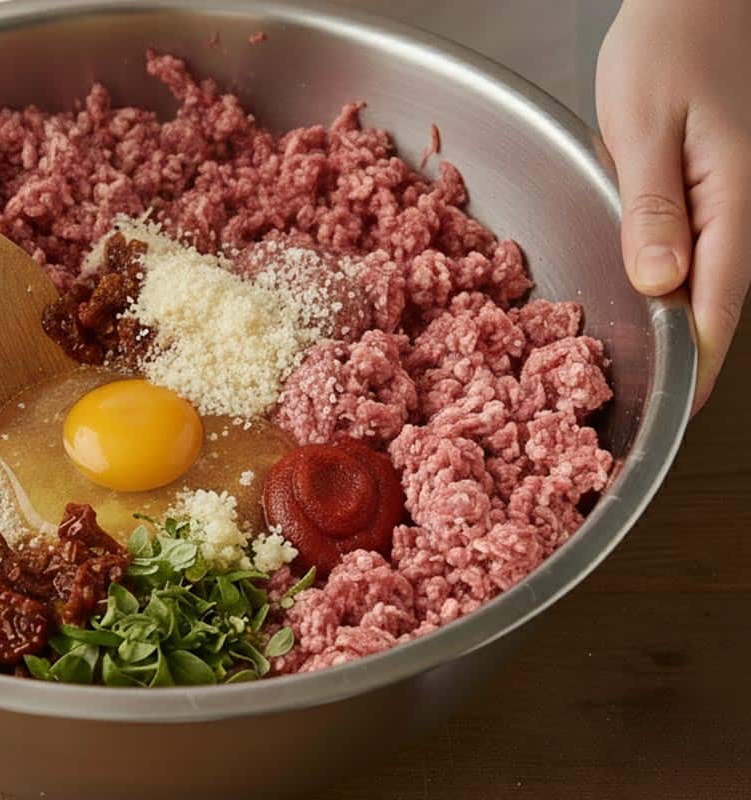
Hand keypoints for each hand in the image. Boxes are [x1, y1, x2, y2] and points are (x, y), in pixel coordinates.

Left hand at [597, 0, 750, 412]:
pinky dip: (657, 285)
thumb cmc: (670, 48)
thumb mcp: (646, 127)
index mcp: (728, 205)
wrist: (692, 1)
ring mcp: (721, 206)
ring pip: (696, 285)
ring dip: (663, 326)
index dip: (691, 369)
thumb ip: (652, 208)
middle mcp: (733, 214)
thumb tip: (661, 284)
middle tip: (627, 409)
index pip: (716, 310)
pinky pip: (684, 254)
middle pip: (709, 307)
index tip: (667, 419)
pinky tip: (626, 302)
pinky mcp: (700, 196)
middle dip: (673, 360)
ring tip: (620, 374)